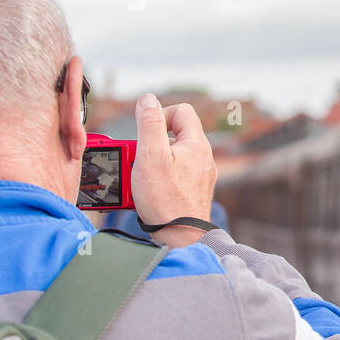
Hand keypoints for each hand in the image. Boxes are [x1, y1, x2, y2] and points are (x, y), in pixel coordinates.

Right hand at [131, 93, 217, 247]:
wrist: (180, 239)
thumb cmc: (166, 200)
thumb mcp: (151, 155)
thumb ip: (149, 124)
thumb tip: (148, 99)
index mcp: (197, 145)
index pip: (182, 111)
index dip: (160, 115)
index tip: (145, 132)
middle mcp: (203, 158)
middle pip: (173, 136)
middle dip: (149, 144)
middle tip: (137, 160)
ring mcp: (199, 176)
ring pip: (169, 158)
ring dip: (149, 164)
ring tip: (139, 180)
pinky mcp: (192, 193)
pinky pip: (171, 177)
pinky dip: (156, 180)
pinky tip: (146, 193)